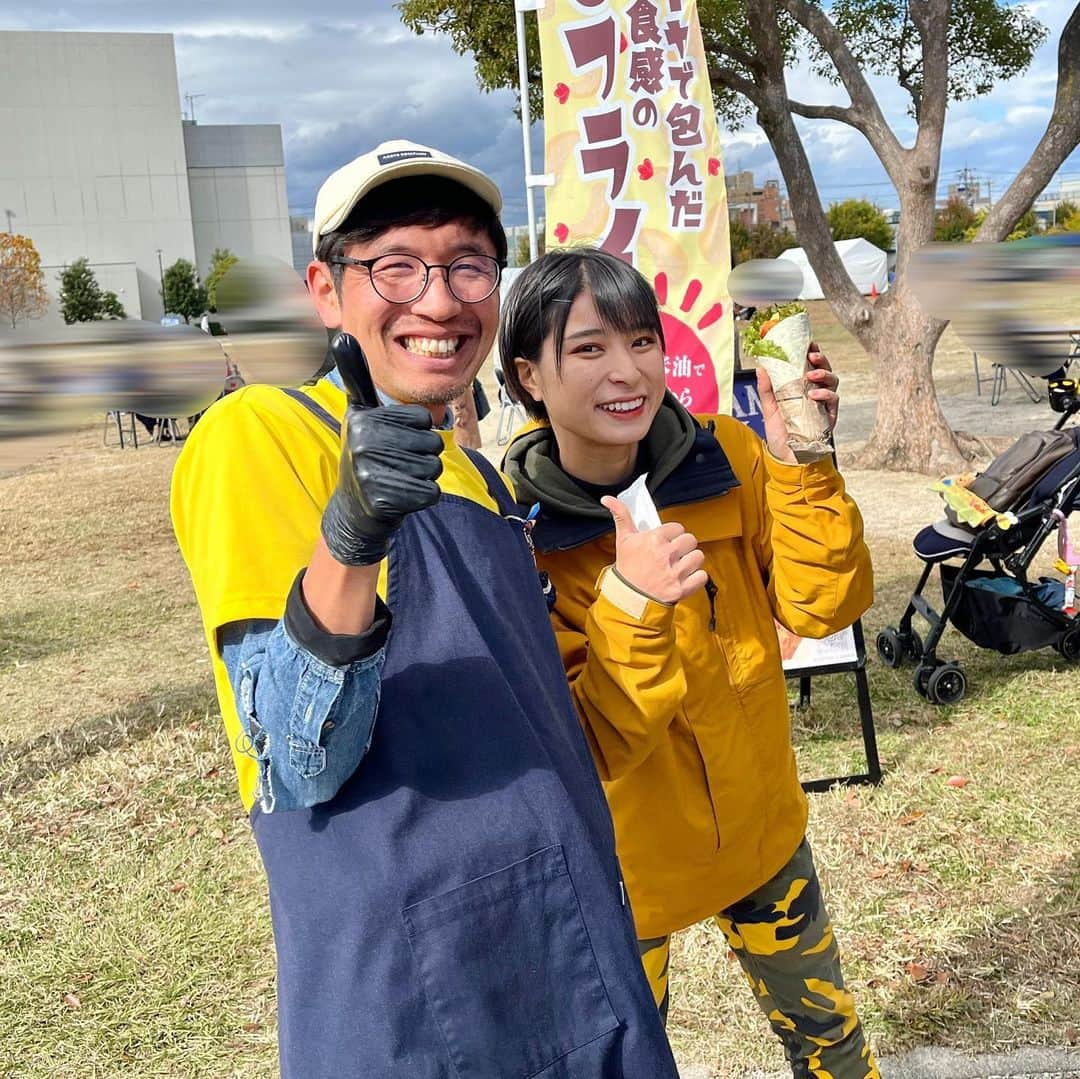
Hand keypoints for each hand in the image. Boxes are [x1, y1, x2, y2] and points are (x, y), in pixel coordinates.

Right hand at [320, 333, 443, 565]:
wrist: (354, 509)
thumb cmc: (365, 454)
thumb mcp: (359, 414)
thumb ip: (357, 377)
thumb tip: (342, 336)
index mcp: (363, 418)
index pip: (422, 417)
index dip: (417, 430)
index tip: (394, 440)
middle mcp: (364, 443)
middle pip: (431, 443)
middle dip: (424, 455)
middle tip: (399, 464)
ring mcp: (371, 473)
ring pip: (434, 468)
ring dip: (424, 476)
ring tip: (400, 478)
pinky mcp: (384, 501)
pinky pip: (431, 492)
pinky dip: (424, 496)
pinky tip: (403, 496)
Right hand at [601, 496, 706, 604]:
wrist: (627, 599)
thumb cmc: (626, 569)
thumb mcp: (622, 540)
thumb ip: (620, 516)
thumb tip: (608, 498)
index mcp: (653, 540)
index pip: (677, 528)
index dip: (672, 534)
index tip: (666, 541)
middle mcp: (666, 554)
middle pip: (690, 540)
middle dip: (684, 546)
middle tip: (674, 553)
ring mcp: (674, 572)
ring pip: (698, 556)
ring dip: (691, 561)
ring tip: (680, 565)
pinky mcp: (681, 589)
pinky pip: (702, 576)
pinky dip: (696, 577)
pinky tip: (686, 577)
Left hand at [757, 342, 838, 462]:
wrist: (788, 457)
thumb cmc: (781, 433)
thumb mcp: (770, 409)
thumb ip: (766, 389)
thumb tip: (760, 367)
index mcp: (802, 387)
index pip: (810, 365)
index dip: (812, 352)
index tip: (808, 342)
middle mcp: (815, 392)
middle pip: (825, 369)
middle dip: (820, 359)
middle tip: (811, 355)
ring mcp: (824, 404)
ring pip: (833, 381)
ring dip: (824, 374)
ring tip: (811, 375)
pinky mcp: (830, 416)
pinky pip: (834, 400)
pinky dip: (825, 394)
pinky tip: (814, 395)